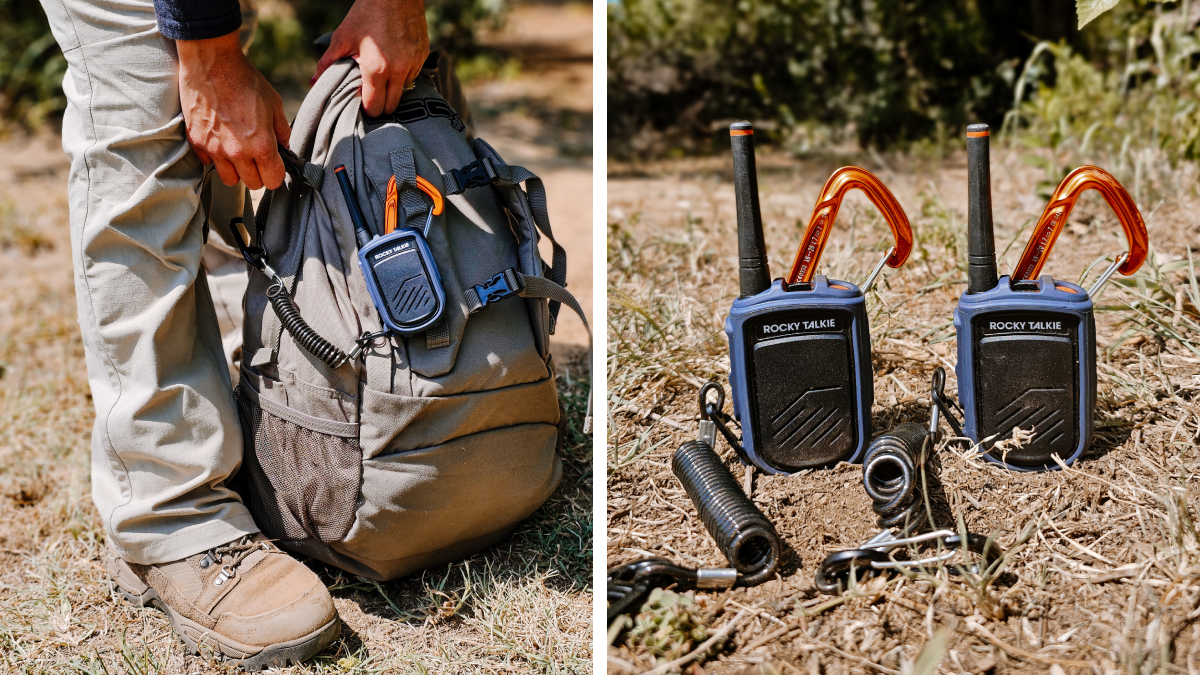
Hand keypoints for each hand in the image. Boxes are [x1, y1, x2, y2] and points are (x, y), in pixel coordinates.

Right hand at [177, 31, 290, 189]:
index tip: (274, 165)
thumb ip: (282, 131)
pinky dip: (215, 157)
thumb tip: (285, 148)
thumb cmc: (245, 81)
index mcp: (261, 145)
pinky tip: (220, 140)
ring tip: (238, 152)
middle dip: (258, 174)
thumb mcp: (274, 104)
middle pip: (252, 184)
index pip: (273, 180)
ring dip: (236, 170)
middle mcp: (237, 152)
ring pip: (229, 179)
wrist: (211, 63)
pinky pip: (208, 163)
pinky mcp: (196, 141)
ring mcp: (214, 149)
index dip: (276, 174)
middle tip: (258, 157)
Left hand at [314, 0, 430, 116]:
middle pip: (392, 106)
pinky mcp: (423, 56)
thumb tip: (313, 81)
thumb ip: (328, 63)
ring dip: (393, 89)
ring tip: (382, 76)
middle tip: (372, 96)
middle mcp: (398, 71)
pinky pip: (413, 76)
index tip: (362, 104)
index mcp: (376, 70)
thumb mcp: (343, 38)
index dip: (367, 109)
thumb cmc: (365, 14)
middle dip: (381, 105)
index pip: (375, 107)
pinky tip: (394, 62)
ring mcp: (413, 64)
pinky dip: (403, 75)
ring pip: (404, 91)